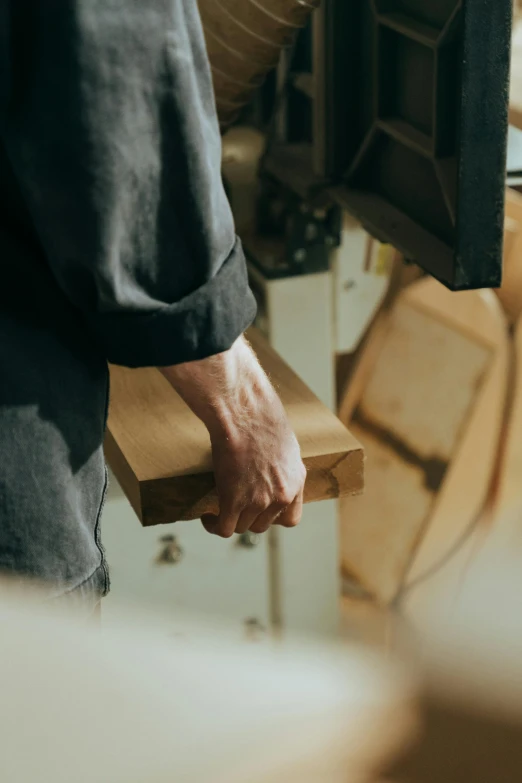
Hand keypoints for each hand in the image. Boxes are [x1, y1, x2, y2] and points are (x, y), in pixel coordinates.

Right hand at [160, 336, 305, 536]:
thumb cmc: (261, 418)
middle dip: (247, 517)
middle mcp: (281, 496)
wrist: (244, 413)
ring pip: (242, 527)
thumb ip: (282, 468)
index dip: (273, 518)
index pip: (290, 520)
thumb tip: (270, 474)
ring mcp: (258, 501)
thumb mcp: (285, 446)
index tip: (260, 510)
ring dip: (229, 520)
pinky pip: (224, 528)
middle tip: (234, 505)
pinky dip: (214, 525)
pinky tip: (208, 517)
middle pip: (262, 525)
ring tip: (218, 510)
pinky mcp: (234, 500)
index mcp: (296, 482)